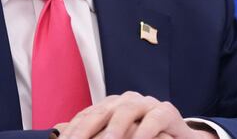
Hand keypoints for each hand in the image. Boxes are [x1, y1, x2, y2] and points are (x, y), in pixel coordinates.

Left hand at [57, 91, 216, 138]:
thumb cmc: (143, 137)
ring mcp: (146, 103)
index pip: (85, 117)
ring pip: (126, 112)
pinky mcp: (166, 111)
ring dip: (115, 130)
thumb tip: (57, 130)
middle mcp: (124, 101)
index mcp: (109, 106)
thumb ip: (91, 132)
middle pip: (100, 113)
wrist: (178, 136)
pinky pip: (154, 119)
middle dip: (84, 131)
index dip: (72, 131)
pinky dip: (145, 132)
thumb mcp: (116, 136)